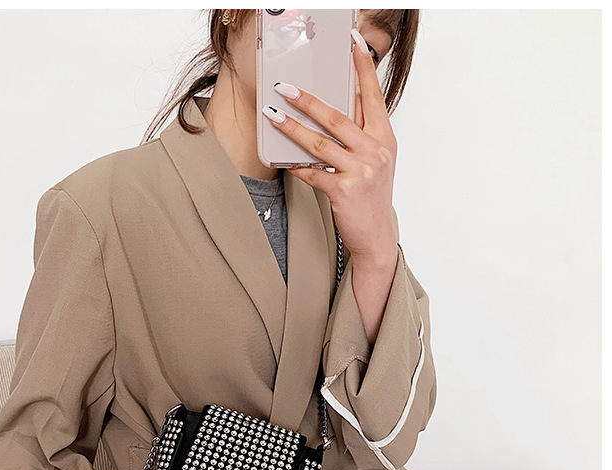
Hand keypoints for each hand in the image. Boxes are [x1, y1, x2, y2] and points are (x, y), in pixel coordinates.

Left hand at [262, 27, 397, 266]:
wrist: (376, 235)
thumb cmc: (372, 196)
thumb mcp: (375, 160)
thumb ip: (360, 133)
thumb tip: (335, 106)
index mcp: (384, 138)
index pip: (372, 97)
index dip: (362, 70)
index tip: (353, 45)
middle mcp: (375, 151)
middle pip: (337, 118)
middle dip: (308, 100)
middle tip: (286, 87)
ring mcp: (360, 171)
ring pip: (319, 143)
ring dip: (293, 128)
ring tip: (273, 115)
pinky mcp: (343, 191)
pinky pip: (313, 173)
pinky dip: (297, 165)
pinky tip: (284, 158)